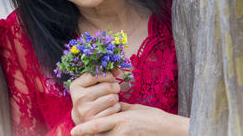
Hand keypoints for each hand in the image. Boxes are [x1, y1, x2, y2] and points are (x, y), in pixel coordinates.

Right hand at [70, 70, 120, 124]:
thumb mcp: (91, 83)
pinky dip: (116, 107)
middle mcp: (79, 98)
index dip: (108, 75)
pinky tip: (110, 108)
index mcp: (76, 86)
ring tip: (110, 98)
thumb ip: (103, 74)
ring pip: (112, 98)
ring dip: (115, 97)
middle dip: (114, 87)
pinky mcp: (95, 121)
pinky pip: (114, 109)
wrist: (81, 118)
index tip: (110, 78)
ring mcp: (86, 111)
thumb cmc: (90, 96)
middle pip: (107, 87)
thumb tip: (118, 70)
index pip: (96, 74)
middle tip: (113, 89)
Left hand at [70, 102, 189, 135]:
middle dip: (90, 135)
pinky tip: (111, 134)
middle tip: (78, 133)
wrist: (169, 128)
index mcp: (121, 119)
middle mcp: (122, 131)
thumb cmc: (153, 116)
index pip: (98, 125)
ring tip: (91, 133)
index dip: (85, 129)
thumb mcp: (135, 109)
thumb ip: (121, 110)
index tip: (73, 131)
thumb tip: (111, 109)